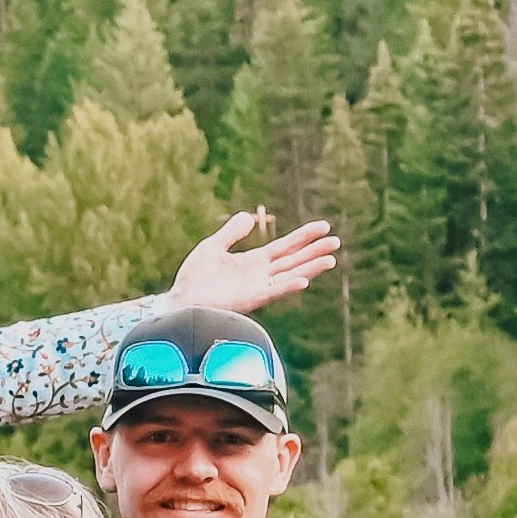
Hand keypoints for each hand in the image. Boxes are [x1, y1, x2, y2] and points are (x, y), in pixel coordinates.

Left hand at [162, 213, 338, 313]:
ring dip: (310, 268)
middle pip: (294, 260)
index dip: (304, 236)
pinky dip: (288, 287)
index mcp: (254, 262)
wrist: (180, 300)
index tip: (324, 227)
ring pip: (290, 276)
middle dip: (315, 251)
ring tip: (330, 259)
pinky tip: (303, 281)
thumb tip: (249, 217)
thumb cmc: (194, 277)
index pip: (286, 247)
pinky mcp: (249, 300)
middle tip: (336, 241)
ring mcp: (257, 288)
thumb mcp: (213, 246)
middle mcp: (260, 275)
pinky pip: (273, 293)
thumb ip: (232, 232)